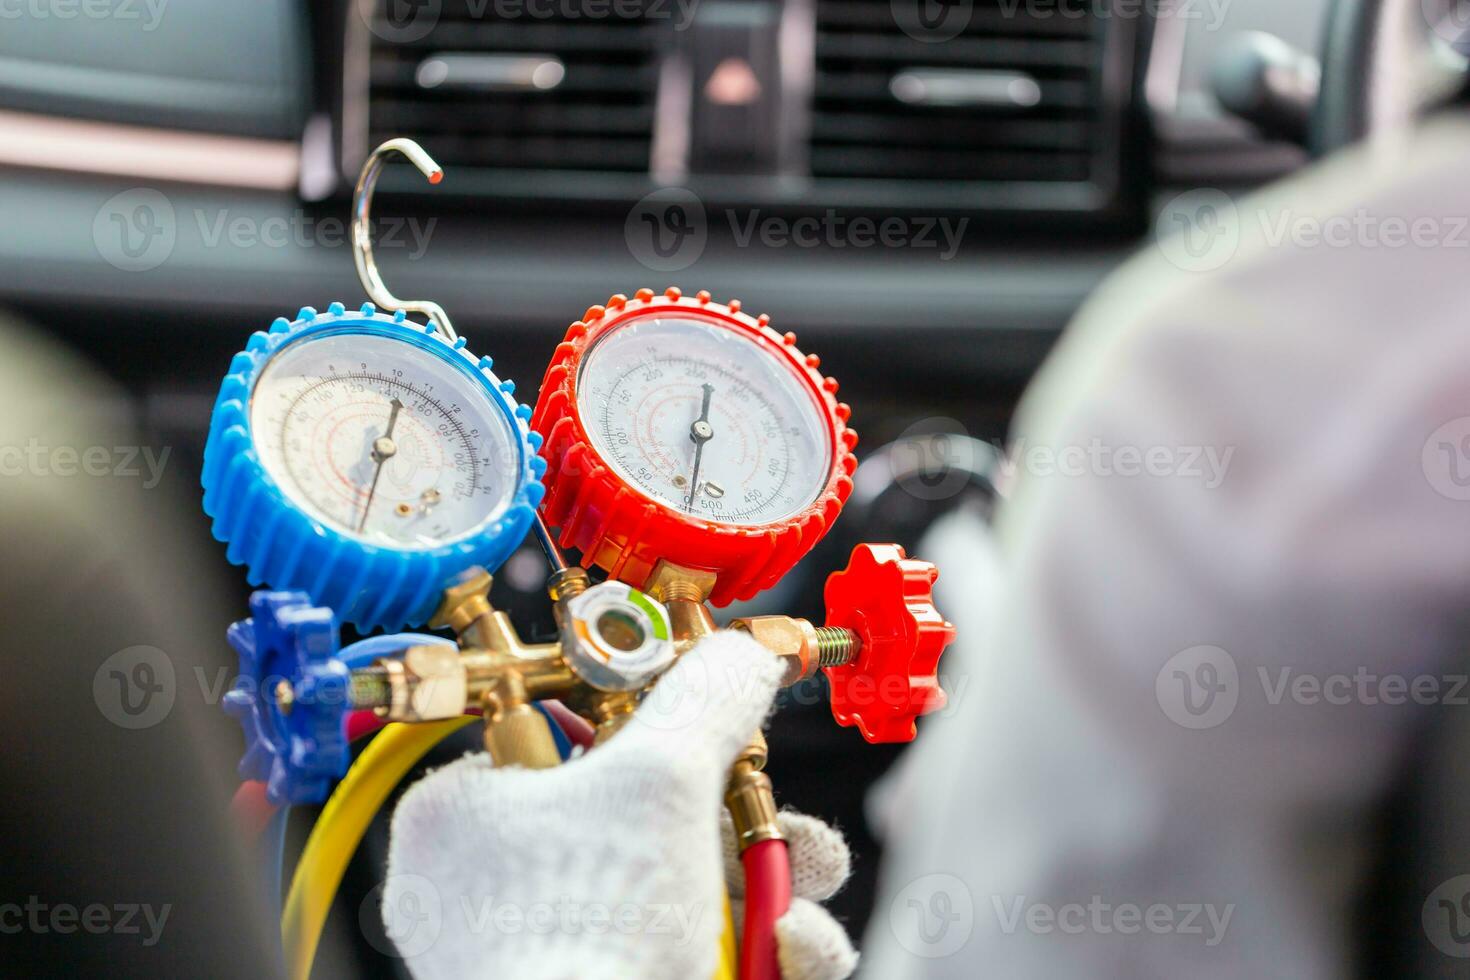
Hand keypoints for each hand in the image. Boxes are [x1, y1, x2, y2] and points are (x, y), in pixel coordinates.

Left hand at [381, 631, 853, 978]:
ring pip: (681, 886)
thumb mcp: (663, 777)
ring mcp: (550, 950)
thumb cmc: (584, 936)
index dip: (641, 723)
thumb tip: (744, 651)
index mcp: (466, 812)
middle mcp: (496, 884)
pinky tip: (789, 950)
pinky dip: (754, 948)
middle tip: (774, 820)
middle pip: (644, 813)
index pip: (558, 729)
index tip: (701, 723)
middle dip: (741, 820)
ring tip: (799, 898)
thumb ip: (707, 698)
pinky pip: (688, 948)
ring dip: (768, 887)